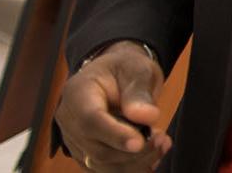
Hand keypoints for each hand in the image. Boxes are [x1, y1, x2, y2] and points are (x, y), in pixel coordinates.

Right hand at [55, 41, 171, 170]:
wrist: (116, 74)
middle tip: (161, 140)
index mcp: (77, 93)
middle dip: (131, 152)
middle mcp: (69, 120)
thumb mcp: (137, 69)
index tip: (139, 142)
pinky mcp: (86, 153)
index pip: (90, 120)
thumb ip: (139, 92)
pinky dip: (131, 167)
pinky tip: (152, 155)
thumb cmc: (125, 68)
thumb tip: (146, 117)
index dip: (114, 135)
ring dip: (134, 162)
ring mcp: (75, 139)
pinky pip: (106, 168)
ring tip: (161, 145)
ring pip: (101, 164)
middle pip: (95, 148)